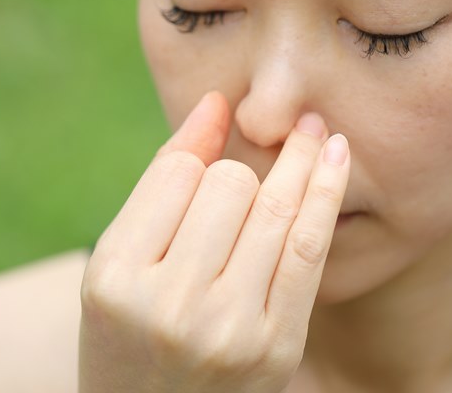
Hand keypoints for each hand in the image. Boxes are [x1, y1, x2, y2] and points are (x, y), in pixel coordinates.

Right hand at [78, 91, 350, 392]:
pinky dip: (325, 195)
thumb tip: (216, 103)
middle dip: (242, 167)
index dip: (201, 144)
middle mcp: (171, 306)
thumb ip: (162, 181)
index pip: (178, 174)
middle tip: (267, 141)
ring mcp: (229, 331)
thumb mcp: (117, 259)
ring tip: (313, 127)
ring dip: (300, 158)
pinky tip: (336, 157)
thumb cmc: (127, 329)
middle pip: (228, 186)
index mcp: (115, 278)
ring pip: (273, 209)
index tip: (221, 118)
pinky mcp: (277, 348)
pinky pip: (309, 250)